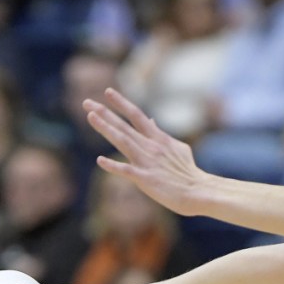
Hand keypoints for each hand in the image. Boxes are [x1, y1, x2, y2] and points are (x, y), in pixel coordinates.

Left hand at [83, 88, 204, 216]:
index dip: (121, 103)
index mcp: (158, 138)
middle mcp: (150, 146)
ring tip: (90, 117)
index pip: (137, 115)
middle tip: (86, 102)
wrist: (197, 191)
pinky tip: (99, 161)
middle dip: (104, 113)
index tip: (107, 92)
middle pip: (124, 125)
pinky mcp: (145, 179)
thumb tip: (151, 121)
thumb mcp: (177, 147)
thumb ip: (161, 134)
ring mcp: (147, 161)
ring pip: (122, 141)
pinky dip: (113, 166)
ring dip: (106, 129)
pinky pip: (126, 171)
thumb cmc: (187, 172)